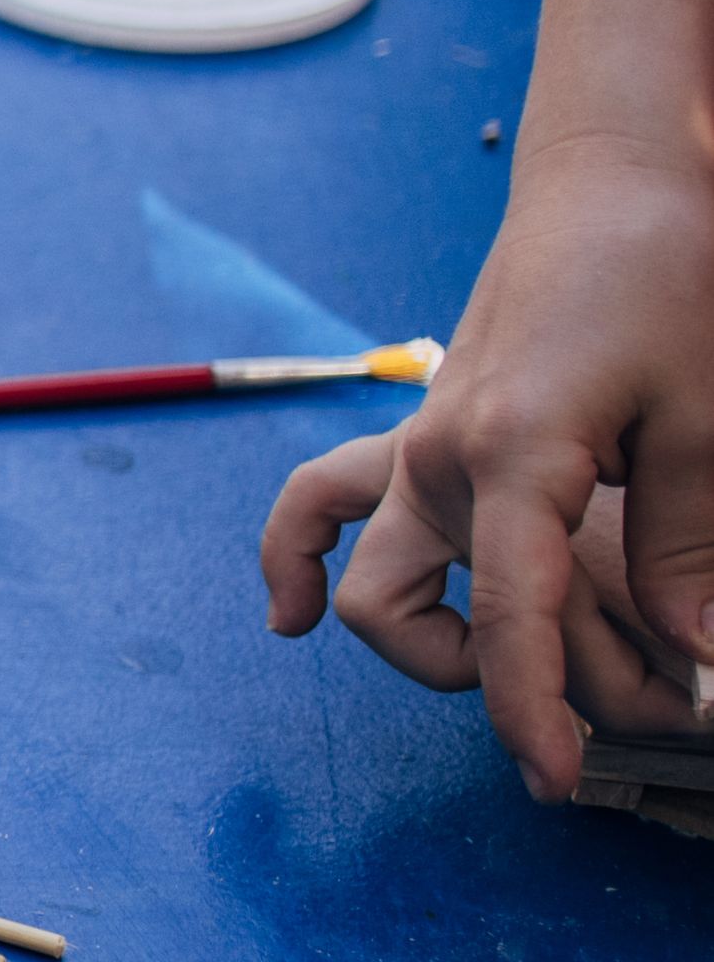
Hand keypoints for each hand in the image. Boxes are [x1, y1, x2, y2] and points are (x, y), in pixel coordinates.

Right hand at [259, 145, 713, 793]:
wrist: (611, 182)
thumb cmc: (666, 278)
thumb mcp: (705, 417)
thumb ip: (692, 549)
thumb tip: (700, 663)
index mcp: (513, 455)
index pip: (515, 618)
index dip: (536, 713)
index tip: (561, 779)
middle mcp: (441, 462)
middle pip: (459, 625)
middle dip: (544, 688)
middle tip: (655, 706)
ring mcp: (419, 450)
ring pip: (386, 591)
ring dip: (444, 647)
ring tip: (527, 671)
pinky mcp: (425, 437)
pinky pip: (321, 506)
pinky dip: (295, 560)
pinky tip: (290, 615)